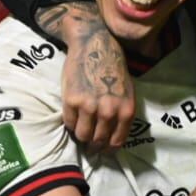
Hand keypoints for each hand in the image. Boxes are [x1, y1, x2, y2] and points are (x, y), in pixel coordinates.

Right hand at [53, 2, 134, 152]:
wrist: (95, 45)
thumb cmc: (113, 69)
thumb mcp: (127, 93)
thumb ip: (121, 115)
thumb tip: (112, 138)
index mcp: (126, 111)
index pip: (116, 142)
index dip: (107, 149)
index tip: (102, 150)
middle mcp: (109, 112)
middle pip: (98, 141)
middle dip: (92, 144)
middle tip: (88, 142)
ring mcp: (89, 107)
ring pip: (82, 135)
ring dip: (81, 135)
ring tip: (80, 128)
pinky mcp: (72, 101)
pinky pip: (69, 123)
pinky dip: (70, 122)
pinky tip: (73, 114)